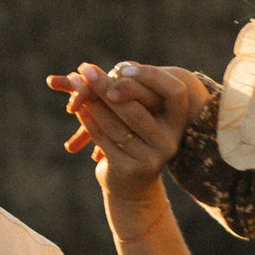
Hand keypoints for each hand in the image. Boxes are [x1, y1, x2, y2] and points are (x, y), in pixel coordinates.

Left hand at [46, 61, 204, 191]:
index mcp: (178, 121)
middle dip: (106, 86)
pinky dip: (88, 121)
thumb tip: (95, 70)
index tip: (121, 68)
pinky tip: (78, 108)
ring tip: (76, 85)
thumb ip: (129, 90)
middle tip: (86, 69)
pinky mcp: (129, 170)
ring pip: (116, 124)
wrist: (133, 185)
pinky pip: (104, 139)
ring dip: (93, 102)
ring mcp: (151, 159)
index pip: (175, 92)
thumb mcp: (141, 113)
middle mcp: (169, 141)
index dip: (149, 77)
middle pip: (136, 109)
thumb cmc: (136, 136)